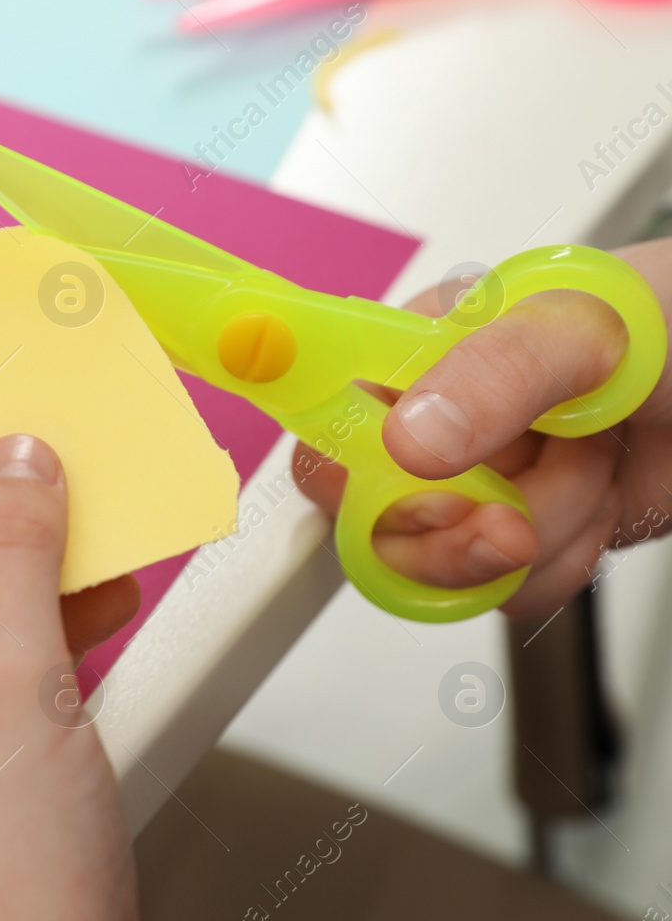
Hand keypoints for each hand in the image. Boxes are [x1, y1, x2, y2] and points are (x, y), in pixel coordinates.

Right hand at [295, 238, 671, 618]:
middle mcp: (430, 423)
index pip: (324, 424)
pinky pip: (499, 593)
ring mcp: (474, 485)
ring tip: (593, 466)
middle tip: (512, 512)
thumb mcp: (587, 327)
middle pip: (371, 521)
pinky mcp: (515, 536)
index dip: (352, 476)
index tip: (408, 485)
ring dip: (541, 534)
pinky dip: (562, 567)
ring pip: (444, 567)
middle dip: (458, 530)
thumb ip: (497, 373)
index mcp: (417, 352)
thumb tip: (409, 437)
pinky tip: (597, 509)